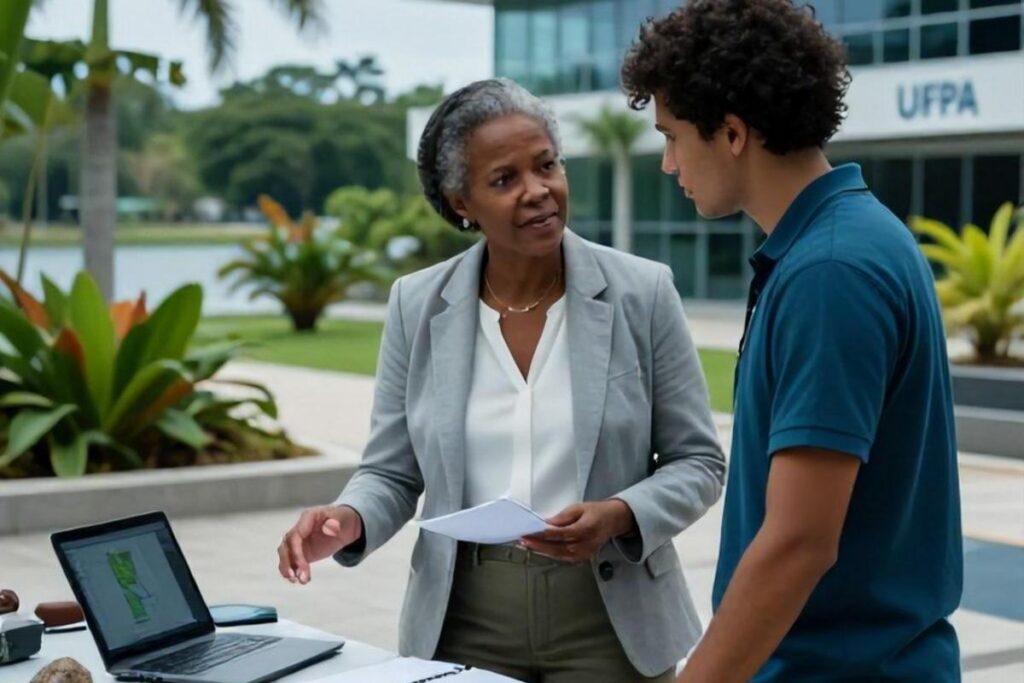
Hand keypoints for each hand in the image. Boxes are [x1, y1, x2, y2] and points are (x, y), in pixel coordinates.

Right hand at [277, 505, 362, 584]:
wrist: (346, 525)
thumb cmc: (342, 518)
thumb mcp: (342, 518)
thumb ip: (335, 523)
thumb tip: (328, 528)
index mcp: (307, 518)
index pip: (295, 536)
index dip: (296, 551)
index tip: (302, 565)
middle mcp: (299, 529)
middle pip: (285, 546)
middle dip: (288, 562)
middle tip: (295, 577)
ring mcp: (299, 541)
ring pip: (286, 555)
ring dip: (288, 569)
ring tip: (299, 581)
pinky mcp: (301, 552)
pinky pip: (293, 562)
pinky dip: (295, 571)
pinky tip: (304, 580)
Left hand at [520, 499, 635, 562]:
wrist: (613, 521)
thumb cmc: (597, 511)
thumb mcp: (580, 507)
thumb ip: (563, 517)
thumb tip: (547, 523)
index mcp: (586, 529)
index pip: (560, 534)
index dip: (543, 534)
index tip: (529, 532)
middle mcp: (586, 545)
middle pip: (558, 548)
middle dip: (538, 545)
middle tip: (523, 541)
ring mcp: (585, 554)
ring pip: (560, 555)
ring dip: (542, 551)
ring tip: (528, 546)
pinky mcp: (584, 558)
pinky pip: (564, 558)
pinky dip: (551, 554)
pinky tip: (541, 550)